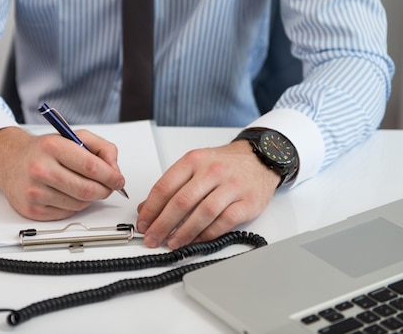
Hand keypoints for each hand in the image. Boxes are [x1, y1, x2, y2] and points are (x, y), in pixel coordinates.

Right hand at [0, 127, 125, 220]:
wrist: (8, 159)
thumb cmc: (44, 150)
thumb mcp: (73, 137)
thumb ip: (101, 148)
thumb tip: (115, 170)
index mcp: (52, 147)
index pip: (91, 167)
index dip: (111, 176)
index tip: (118, 179)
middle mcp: (40, 169)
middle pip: (87, 190)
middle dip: (105, 190)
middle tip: (109, 187)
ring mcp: (34, 192)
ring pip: (79, 204)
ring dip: (90, 198)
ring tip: (84, 186)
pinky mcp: (31, 209)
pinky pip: (67, 213)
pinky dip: (74, 206)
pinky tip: (67, 193)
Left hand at [136, 140, 278, 249]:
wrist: (260, 159)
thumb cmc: (225, 164)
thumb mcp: (194, 166)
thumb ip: (171, 185)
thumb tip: (147, 208)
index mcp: (194, 160)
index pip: (165, 186)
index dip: (151, 208)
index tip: (143, 223)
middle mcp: (212, 171)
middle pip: (181, 201)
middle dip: (163, 224)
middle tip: (153, 238)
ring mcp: (231, 186)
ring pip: (203, 213)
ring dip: (184, 232)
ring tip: (173, 243)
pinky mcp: (247, 203)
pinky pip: (224, 222)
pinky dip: (207, 234)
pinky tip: (196, 241)